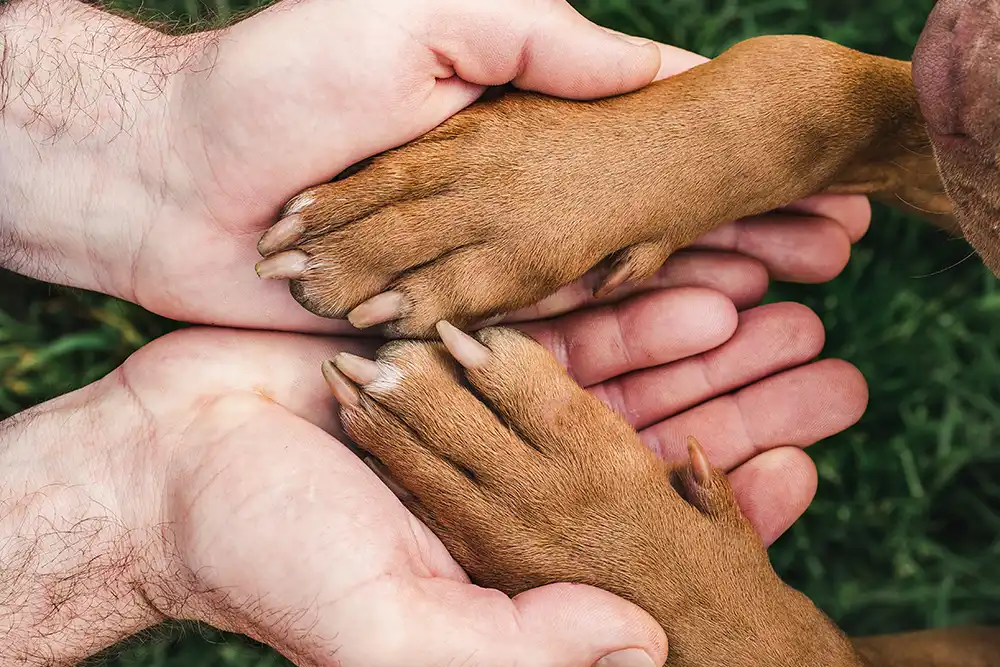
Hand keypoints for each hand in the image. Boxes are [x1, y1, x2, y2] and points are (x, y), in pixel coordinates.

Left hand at [0, 0, 869, 332]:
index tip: (807, 202)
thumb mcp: (431, 20)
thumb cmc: (288, 76)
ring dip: (689, 310)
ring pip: (594, 296)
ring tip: (781, 322)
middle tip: (828, 271)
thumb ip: (542, 42)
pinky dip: (592, 349)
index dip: (720, 185)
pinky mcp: (415, 329)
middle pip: (634, 235)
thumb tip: (650, 64)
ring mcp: (457, 269)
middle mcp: (491, 206)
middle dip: (732, 250)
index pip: (637, 162)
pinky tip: (681, 362)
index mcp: (500, 137)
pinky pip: (516, 342)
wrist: (175, 168)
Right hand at [0, 284, 864, 665]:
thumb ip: (513, 650)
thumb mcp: (389, 630)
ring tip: (781, 308)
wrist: (165, 465)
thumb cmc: (266, 559)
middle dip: (741, 409)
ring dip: (696, 346)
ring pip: (613, 375)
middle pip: (649, 445)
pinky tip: (684, 278)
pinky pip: (547, 323)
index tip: (805, 464)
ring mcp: (479, 412)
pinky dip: (612, 303)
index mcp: (507, 554)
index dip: (727, 501)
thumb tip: (643, 648)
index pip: (644, 534)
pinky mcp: (442, 349)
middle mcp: (507, 483)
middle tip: (831, 371)